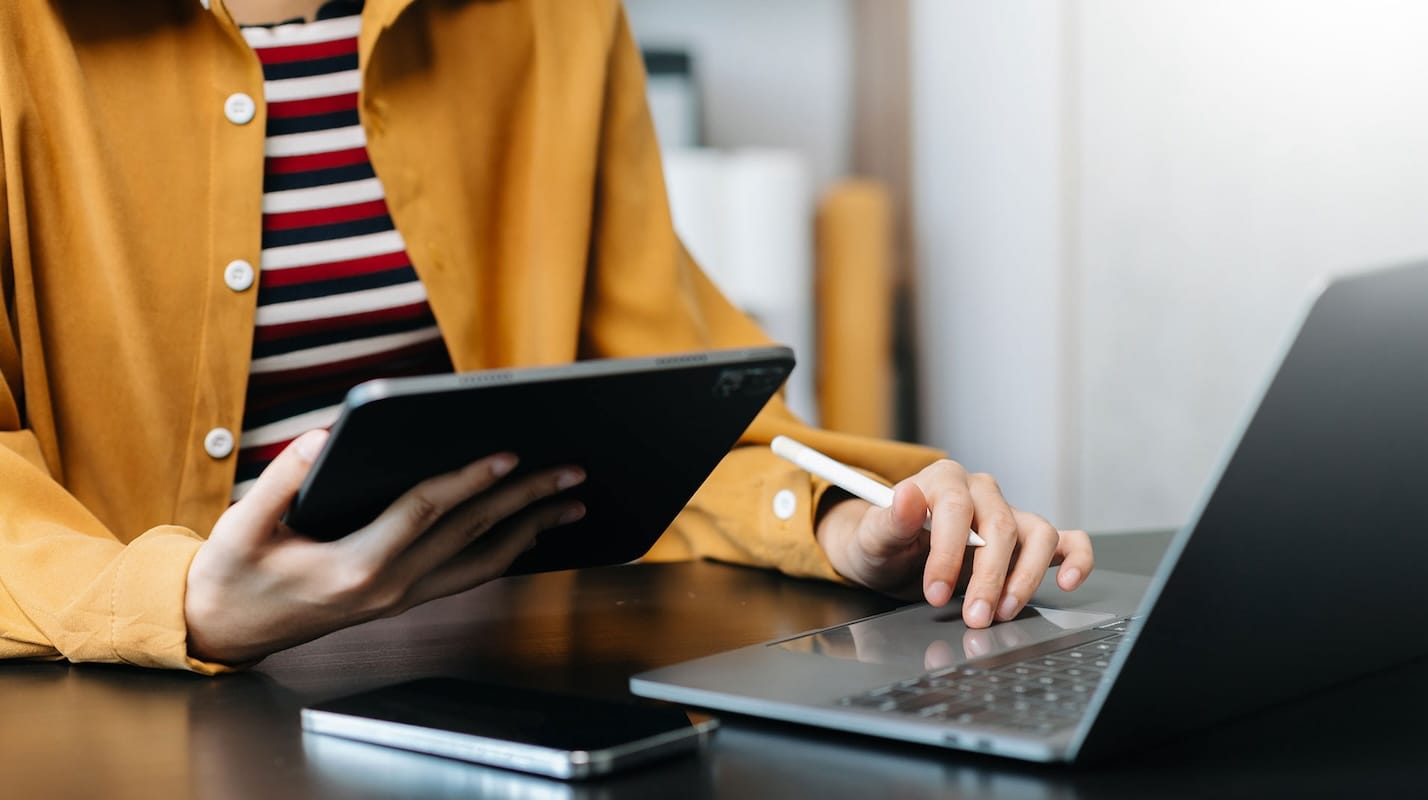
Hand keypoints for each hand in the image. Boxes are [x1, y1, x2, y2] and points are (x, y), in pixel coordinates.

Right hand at [184, 429, 585, 664]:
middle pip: (470, 533)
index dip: (468, 481)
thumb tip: (324, 438)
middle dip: (525, 499)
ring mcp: (401, 597)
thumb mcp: (241, 526)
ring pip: (481, 560)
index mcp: (354, 566)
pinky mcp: (403, 598)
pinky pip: (468, 574)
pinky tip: (529, 532)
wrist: (224, 632)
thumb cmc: (232, 576)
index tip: (507, 455)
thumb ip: (281, 480)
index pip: (425, 512)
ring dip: (529, 529)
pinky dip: (505, 551)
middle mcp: (389, 586)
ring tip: (571, 504)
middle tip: (570, 472)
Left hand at [814, 459, 1092, 628]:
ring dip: (1025, 578)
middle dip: (988, 579)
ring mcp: (1009, 513)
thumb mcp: (873, 537)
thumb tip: (906, 495)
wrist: (891, 556)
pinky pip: (1066, 540)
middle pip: (1000, 528)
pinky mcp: (1027, 538)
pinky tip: (1068, 581)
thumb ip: (889, 519)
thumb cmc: (884, 545)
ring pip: (1038, 536)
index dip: (949, 553)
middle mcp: (981, 491)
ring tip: (1003, 612)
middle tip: (973, 617)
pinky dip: (1075, 558)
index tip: (936, 591)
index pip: (956, 508)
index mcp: (943, 480)